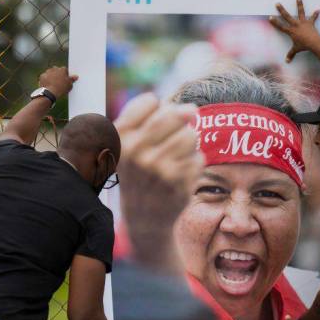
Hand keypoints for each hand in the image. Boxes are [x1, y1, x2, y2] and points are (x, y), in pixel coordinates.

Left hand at [39, 66, 77, 98]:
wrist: (50, 93)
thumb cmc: (61, 89)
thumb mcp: (69, 85)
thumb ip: (72, 79)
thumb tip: (76, 76)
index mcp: (62, 69)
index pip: (65, 70)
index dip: (65, 75)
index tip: (65, 80)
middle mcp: (54, 69)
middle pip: (57, 70)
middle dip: (58, 74)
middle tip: (59, 82)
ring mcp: (47, 72)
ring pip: (50, 73)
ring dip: (51, 76)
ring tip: (53, 84)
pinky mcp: (42, 76)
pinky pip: (45, 77)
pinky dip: (46, 80)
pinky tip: (48, 85)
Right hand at [115, 93, 203, 230]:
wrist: (144, 217)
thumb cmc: (139, 172)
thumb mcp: (129, 143)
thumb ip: (152, 117)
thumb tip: (192, 108)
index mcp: (121, 138)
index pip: (150, 101)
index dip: (157, 110)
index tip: (152, 128)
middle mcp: (137, 152)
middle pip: (174, 114)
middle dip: (179, 121)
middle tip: (173, 137)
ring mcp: (158, 168)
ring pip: (190, 135)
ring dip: (188, 144)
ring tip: (176, 157)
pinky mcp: (179, 182)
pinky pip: (199, 158)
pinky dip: (193, 164)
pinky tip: (180, 175)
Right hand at [269, 0, 319, 62]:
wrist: (314, 43)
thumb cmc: (304, 46)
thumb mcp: (296, 50)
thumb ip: (291, 54)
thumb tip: (287, 61)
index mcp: (291, 31)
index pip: (281, 26)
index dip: (275, 22)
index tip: (270, 17)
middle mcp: (295, 25)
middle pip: (287, 16)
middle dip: (281, 10)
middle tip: (277, 4)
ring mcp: (303, 22)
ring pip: (300, 12)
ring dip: (299, 5)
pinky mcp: (310, 23)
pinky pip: (313, 18)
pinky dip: (315, 14)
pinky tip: (318, 10)